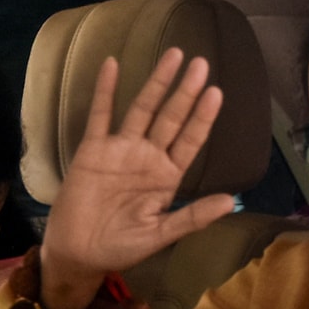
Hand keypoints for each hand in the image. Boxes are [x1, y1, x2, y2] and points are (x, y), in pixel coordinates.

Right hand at [40, 48, 236, 308]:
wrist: (77, 252)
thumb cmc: (121, 246)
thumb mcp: (160, 235)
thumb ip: (192, 217)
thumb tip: (231, 203)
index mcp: (167, 176)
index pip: (190, 141)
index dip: (203, 118)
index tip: (216, 93)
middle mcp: (148, 156)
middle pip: (171, 117)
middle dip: (186, 92)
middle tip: (201, 63)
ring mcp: (121, 149)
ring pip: (142, 109)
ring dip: (157, 83)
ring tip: (174, 56)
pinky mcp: (93, 149)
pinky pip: (100, 115)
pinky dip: (105, 90)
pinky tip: (112, 64)